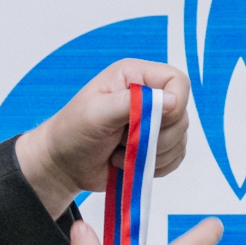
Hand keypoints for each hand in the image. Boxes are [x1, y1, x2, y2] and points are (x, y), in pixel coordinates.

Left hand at [15, 60, 192, 215]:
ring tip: (120, 152)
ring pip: (180, 141)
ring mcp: (155, 124)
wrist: (64, 164)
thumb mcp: (97, 112)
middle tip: (123, 140)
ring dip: (151, 155)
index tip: (153, 121)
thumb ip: (134, 103)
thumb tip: (171, 99)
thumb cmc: (72, 132)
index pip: (177, 82)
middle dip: (155, 137)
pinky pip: (175, 159)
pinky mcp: (157, 148)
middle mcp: (150, 98)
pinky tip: (129, 163)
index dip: (174, 103)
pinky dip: (155, 167)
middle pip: (181, 116)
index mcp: (135, 77)